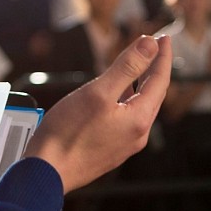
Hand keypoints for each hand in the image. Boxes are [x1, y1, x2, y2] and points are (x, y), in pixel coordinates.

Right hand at [22, 35, 171, 193]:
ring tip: (138, 66)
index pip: (159, 81)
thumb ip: (126, 67)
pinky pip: (126, 118)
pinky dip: (127, 99)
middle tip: (155, 48)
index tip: (164, 38)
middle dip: (155, 69)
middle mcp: (136, 135)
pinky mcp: (109, 149)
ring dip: (141, 84)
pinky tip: (116, 94)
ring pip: (139, 107)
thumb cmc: (67, 134)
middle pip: (153, 95)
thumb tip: (150, 45)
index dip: (162, 57)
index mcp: (138, 120)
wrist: (46, 172)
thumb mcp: (98, 92)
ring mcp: (123, 144)